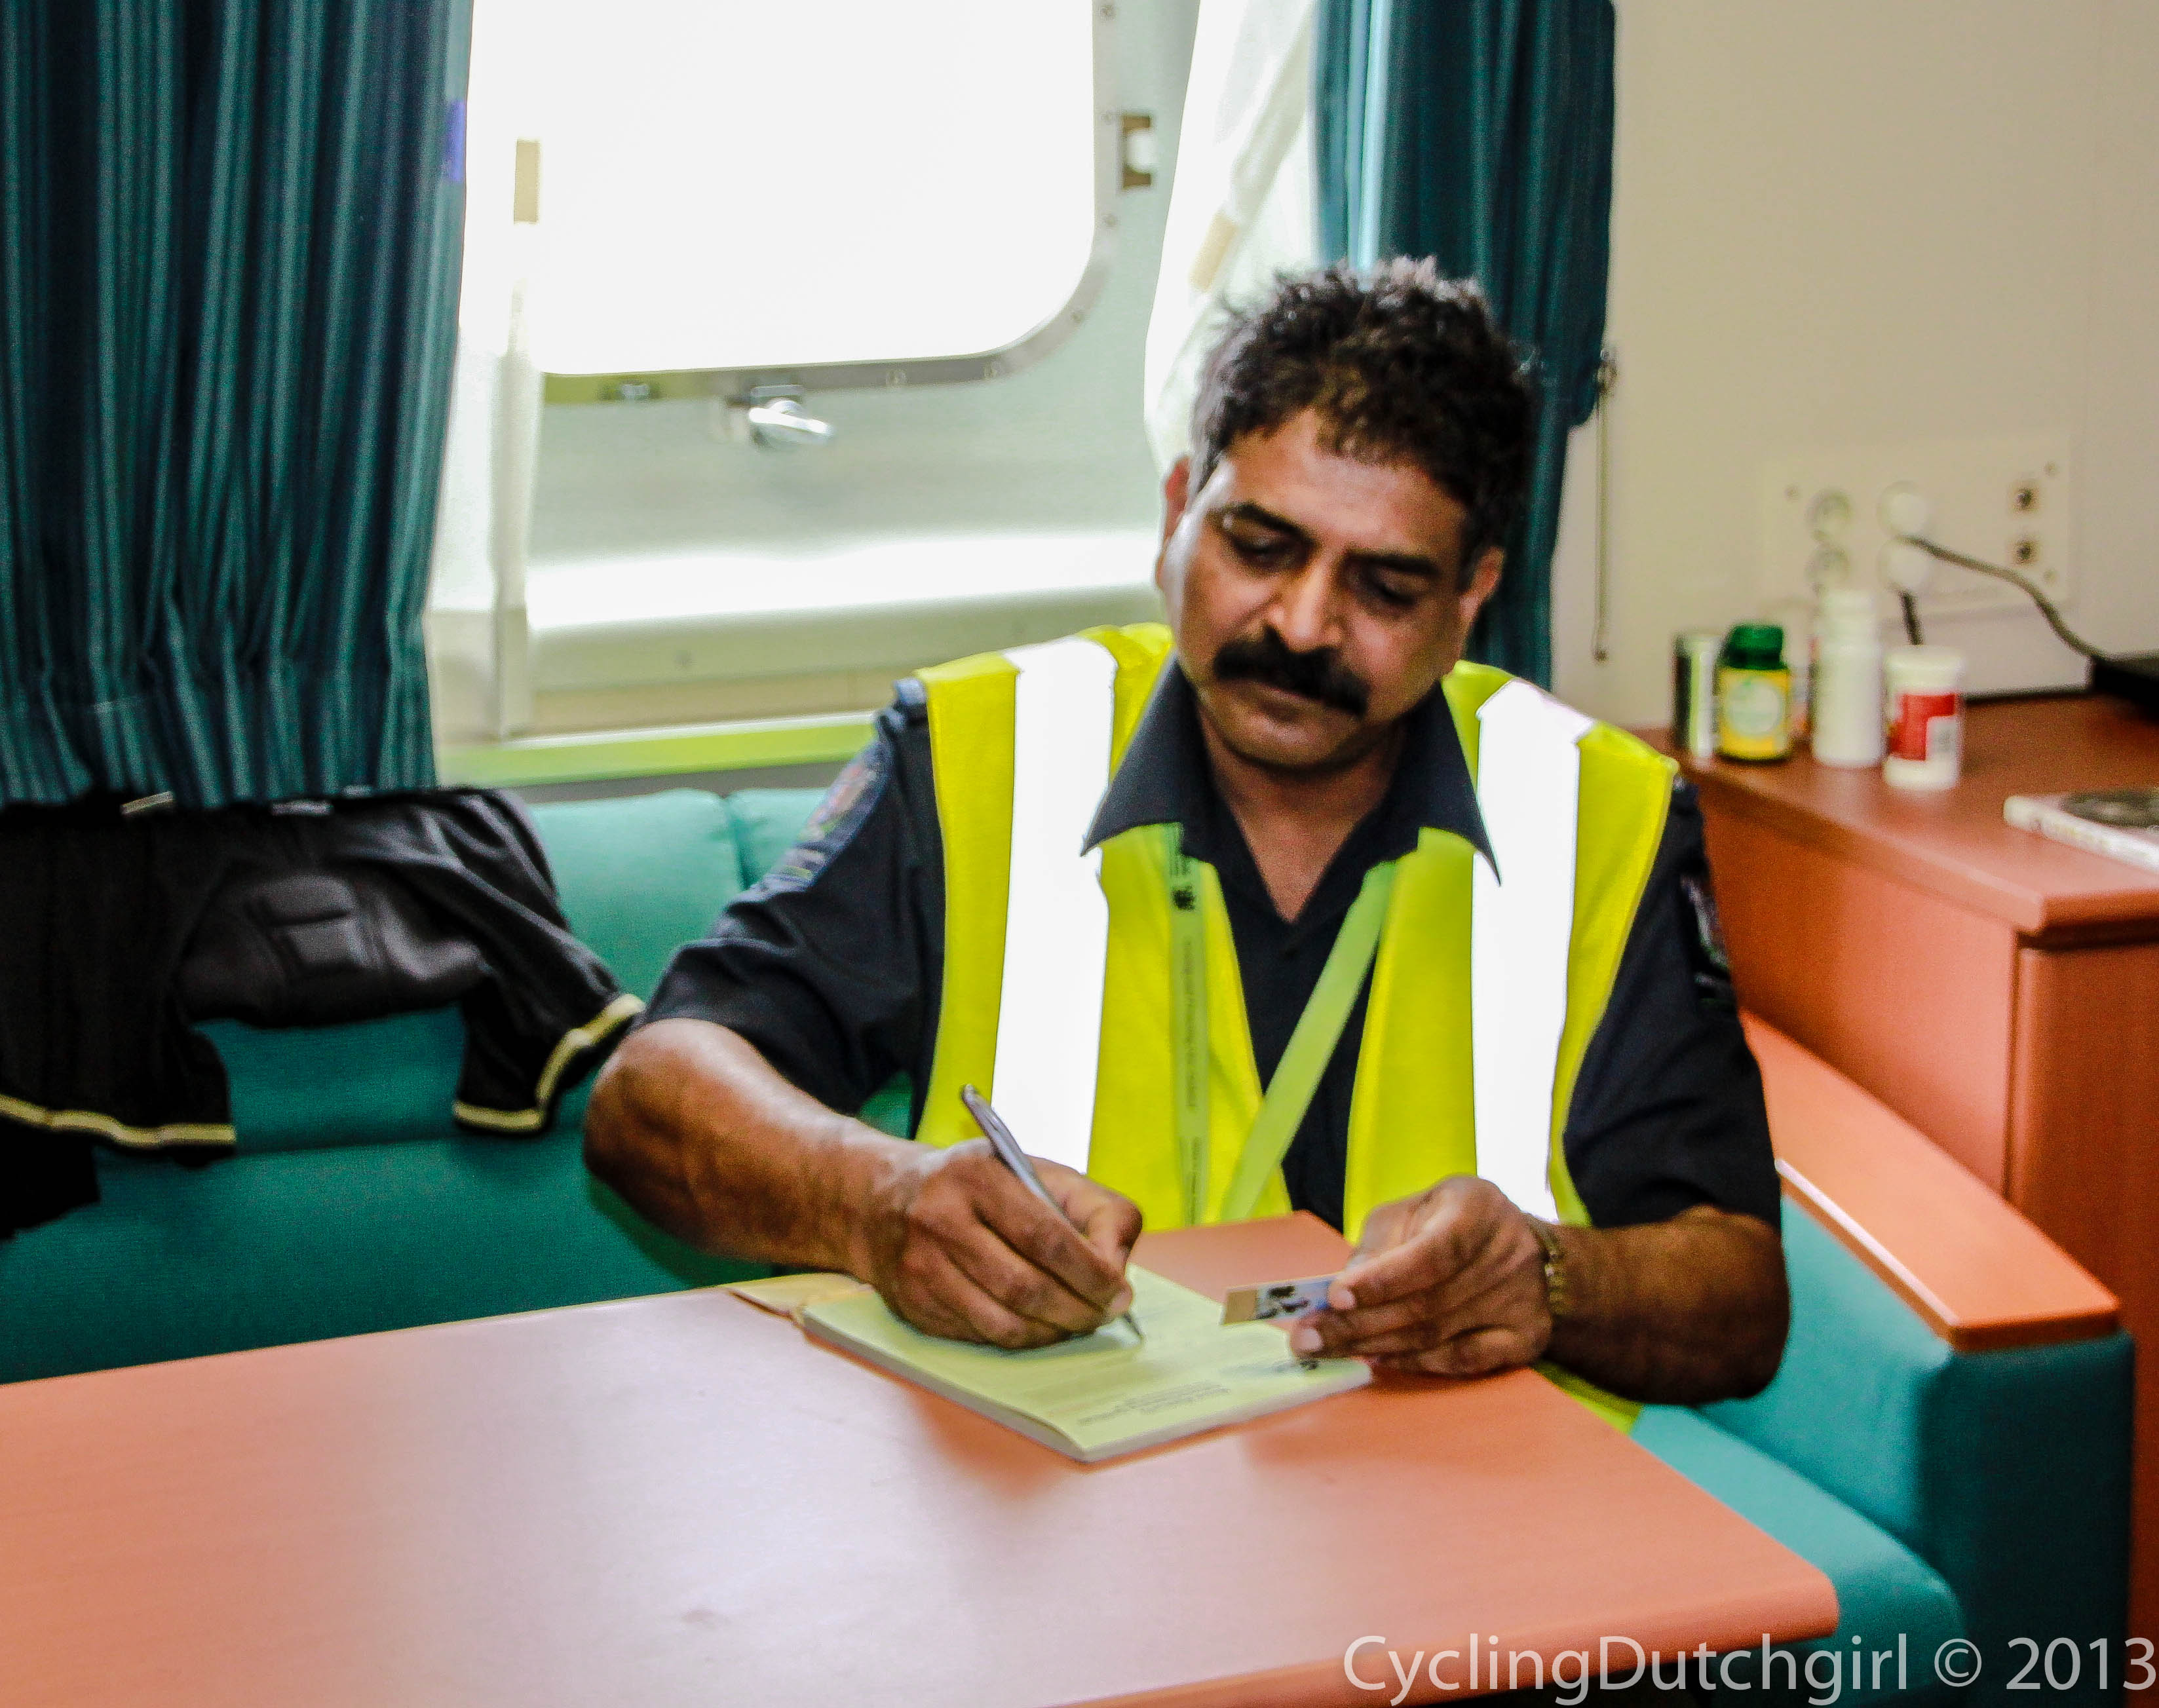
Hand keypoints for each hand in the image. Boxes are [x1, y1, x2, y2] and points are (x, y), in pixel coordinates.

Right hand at [855, 1139, 1142, 1348]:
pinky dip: (1020, 1338)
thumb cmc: (980, 1187)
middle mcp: (941, 1219)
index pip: (1047, 1237)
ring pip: (1003, 1324)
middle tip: (1104, 1314)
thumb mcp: (1037, 1172)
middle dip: (1078, 1311)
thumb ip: (1093, 1209)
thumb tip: (1116, 1269)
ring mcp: (921, 1267)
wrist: (883, 1201)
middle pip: (1026, 1287)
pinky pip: (981, 1337)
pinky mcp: (913, 1306)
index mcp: (977, 1175)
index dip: (1091, 1274)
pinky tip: (1038, 1324)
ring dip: (1052, 1333)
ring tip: (1076, 1322)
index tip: (1119, 1292)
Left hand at [1288, 1176, 1552, 1375]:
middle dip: (1358, 1324)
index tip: (1335, 1297)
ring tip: (1329, 1350)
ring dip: (1376, 1346)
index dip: (1382, 1280)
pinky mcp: (1525, 1337)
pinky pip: (1463, 1361)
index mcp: (1476, 1209)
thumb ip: (1378, 1246)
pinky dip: (1417, 1363)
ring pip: (1437, 1336)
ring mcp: (1520, 1301)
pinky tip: (1379, 1359)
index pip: (1430, 1253)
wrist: (1519, 1244)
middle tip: (1307, 1339)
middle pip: (1426, 1303)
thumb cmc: (1448, 1222)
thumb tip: (1342, 1291)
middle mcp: (1507, 1255)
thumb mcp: (1411, 1211)